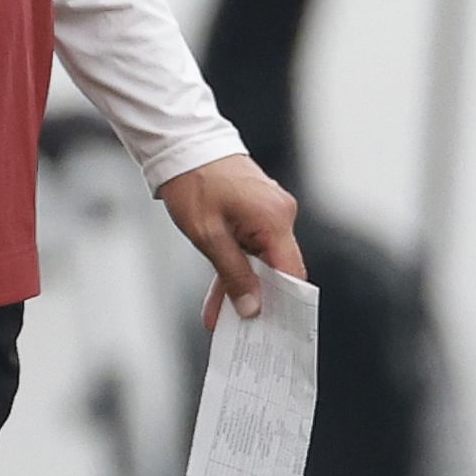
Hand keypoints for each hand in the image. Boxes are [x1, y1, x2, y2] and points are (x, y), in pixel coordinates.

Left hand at [159, 154, 304, 331]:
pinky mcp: (256, 211)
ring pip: (261, 260)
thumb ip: (233, 273)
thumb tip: (252, 307)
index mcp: (275, 218)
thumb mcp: (208, 236)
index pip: (293, 272)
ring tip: (221, 317)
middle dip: (258, 299)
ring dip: (241, 286)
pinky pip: (251, 247)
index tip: (274, 328)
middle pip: (277, 269)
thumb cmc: (194, 182)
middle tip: (243, 330)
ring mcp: (268, 211)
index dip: (285, 303)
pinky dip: (236, 267)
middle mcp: (279, 213)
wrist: (182, 144)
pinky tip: (219, 295)